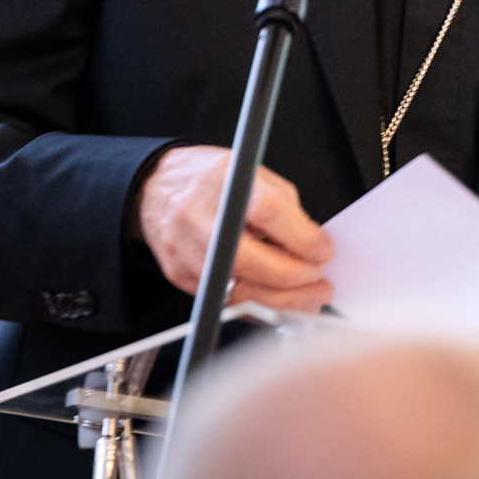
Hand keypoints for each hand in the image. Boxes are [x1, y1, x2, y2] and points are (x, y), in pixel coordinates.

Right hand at [136, 145, 333, 312]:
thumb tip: (312, 244)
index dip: (302, 237)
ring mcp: (187, 252)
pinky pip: (225, 301)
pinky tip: (280, 302)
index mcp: (224, 182)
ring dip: (282, 301)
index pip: (268, 212)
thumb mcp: (253, 173)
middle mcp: (200, 219)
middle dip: (294, 278)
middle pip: (252, 261)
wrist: (155, 189)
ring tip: (310, 298)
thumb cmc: (210, 179)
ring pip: (239, 291)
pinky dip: (259, 305)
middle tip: (320, 280)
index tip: (323, 251)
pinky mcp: (181, 276)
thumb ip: (285, 207)